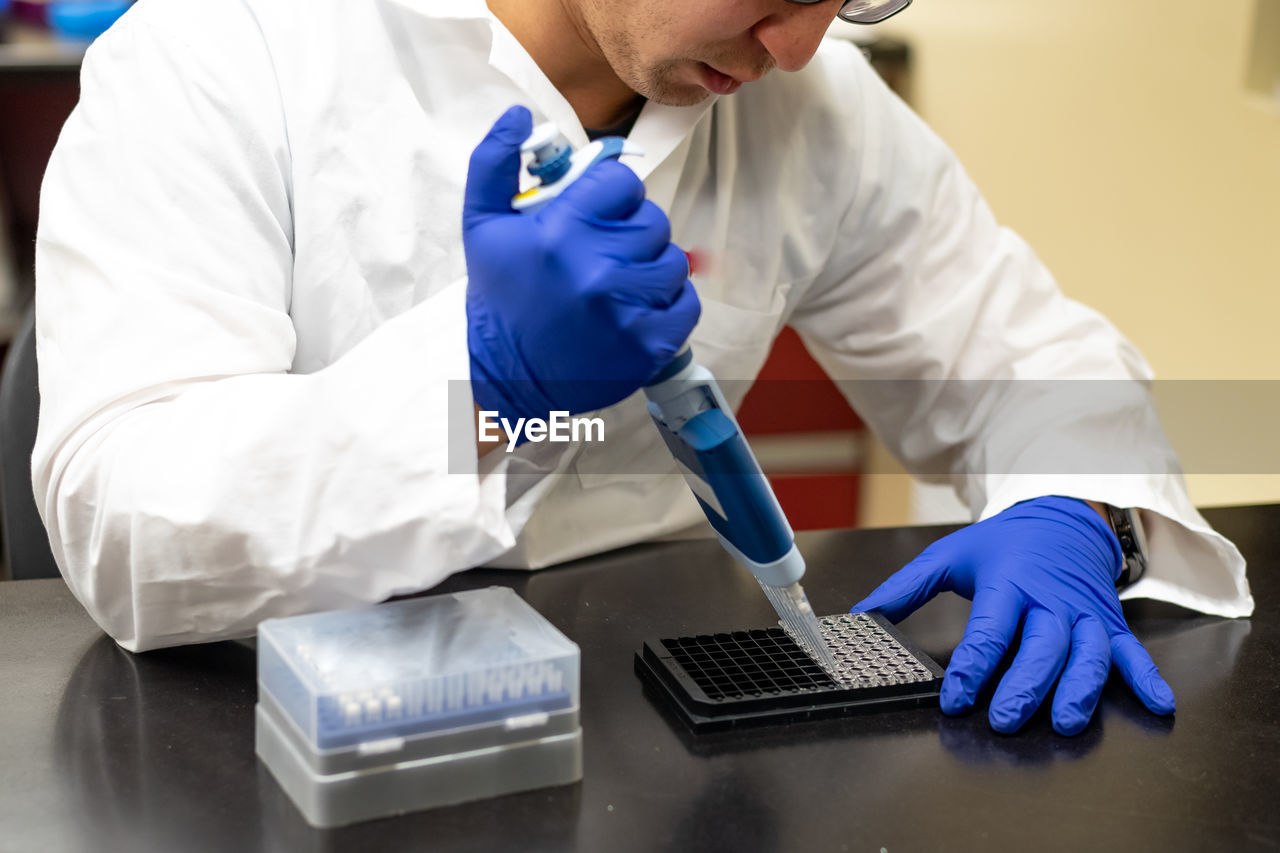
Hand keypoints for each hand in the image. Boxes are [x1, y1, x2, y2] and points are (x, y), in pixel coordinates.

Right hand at [463, 105, 699, 422]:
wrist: (510, 379)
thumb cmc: (500, 299)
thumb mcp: (482, 225)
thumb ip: (495, 161)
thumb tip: (519, 114)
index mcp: (561, 232)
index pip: (621, 182)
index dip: (610, 195)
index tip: (593, 215)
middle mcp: (598, 268)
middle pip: (652, 219)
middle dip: (629, 231)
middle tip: (601, 254)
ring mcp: (629, 308)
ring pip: (673, 259)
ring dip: (650, 267)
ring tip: (617, 283)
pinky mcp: (651, 343)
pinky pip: (686, 302)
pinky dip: (667, 304)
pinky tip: (635, 309)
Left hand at [853, 495, 1174, 734]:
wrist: (1061, 517)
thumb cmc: (1002, 545)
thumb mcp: (949, 556)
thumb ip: (904, 589)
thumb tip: (861, 616)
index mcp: (1008, 583)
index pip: (989, 629)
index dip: (973, 666)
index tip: (956, 697)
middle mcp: (1050, 600)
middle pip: (1042, 645)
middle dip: (1025, 684)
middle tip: (1006, 717)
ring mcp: (1084, 613)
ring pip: (1088, 653)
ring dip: (1080, 688)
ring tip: (1067, 720)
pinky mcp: (1109, 623)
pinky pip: (1133, 652)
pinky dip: (1147, 678)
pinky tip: (1158, 705)